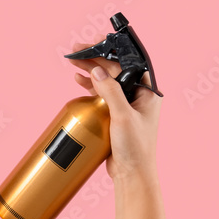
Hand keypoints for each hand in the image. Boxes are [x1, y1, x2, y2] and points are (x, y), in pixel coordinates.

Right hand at [68, 36, 161, 182]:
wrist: (132, 174)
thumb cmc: (135, 148)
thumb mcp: (122, 117)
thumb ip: (111, 92)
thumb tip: (97, 71)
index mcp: (146, 92)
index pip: (127, 63)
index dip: (109, 51)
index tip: (92, 43)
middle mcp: (137, 96)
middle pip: (114, 70)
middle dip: (94, 59)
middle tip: (75, 51)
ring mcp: (126, 106)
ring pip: (106, 81)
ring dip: (90, 71)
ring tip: (72, 63)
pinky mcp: (115, 116)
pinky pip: (102, 95)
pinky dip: (90, 87)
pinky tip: (79, 81)